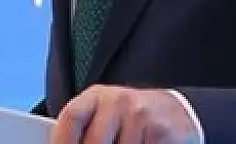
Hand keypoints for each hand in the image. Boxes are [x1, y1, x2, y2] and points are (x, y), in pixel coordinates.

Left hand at [51, 85, 199, 143]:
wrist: (177, 110)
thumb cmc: (132, 116)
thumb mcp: (105, 112)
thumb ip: (85, 127)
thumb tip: (58, 142)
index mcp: (97, 96)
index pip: (71, 117)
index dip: (61, 140)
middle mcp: (118, 102)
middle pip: (94, 142)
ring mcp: (141, 117)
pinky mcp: (161, 133)